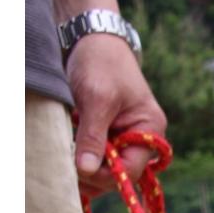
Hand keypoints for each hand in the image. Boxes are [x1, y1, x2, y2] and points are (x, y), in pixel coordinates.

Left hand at [66, 33, 167, 196]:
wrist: (92, 36)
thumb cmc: (101, 62)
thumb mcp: (97, 99)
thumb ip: (93, 136)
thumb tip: (86, 171)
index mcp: (149, 130)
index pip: (131, 170)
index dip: (106, 176)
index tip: (78, 171)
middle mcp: (141, 137)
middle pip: (120, 173)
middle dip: (94, 175)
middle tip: (65, 172)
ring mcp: (124, 135)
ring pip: (107, 167)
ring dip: (85, 168)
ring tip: (63, 163)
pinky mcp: (107, 131)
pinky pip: (97, 154)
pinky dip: (81, 157)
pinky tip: (66, 153)